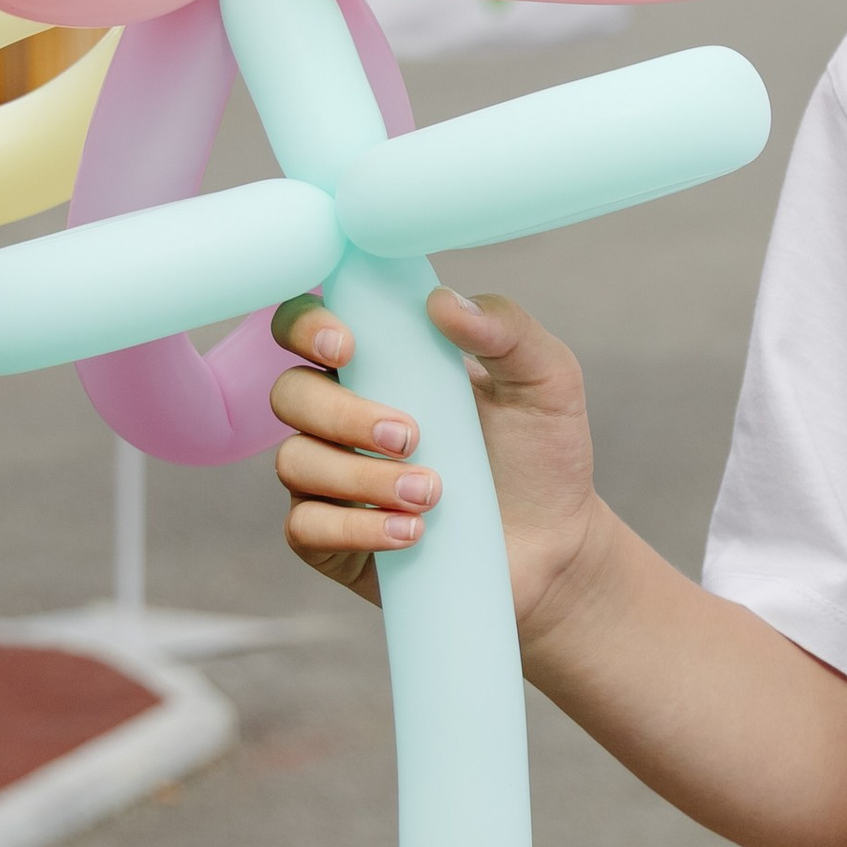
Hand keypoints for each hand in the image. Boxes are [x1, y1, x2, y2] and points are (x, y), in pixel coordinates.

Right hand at [269, 287, 602, 629]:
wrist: (556, 544)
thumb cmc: (542, 453)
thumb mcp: (546, 381)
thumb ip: (506, 330)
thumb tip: (441, 301)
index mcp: (383, 364)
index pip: (306, 325)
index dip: (306, 326)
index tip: (346, 347)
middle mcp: (342, 416)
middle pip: (290, 394)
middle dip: (343, 413)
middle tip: (413, 437)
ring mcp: (332, 479)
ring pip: (295, 462)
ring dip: (361, 477)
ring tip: (432, 494)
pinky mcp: (333, 540)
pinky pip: (305, 530)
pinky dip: (356, 528)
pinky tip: (412, 533)